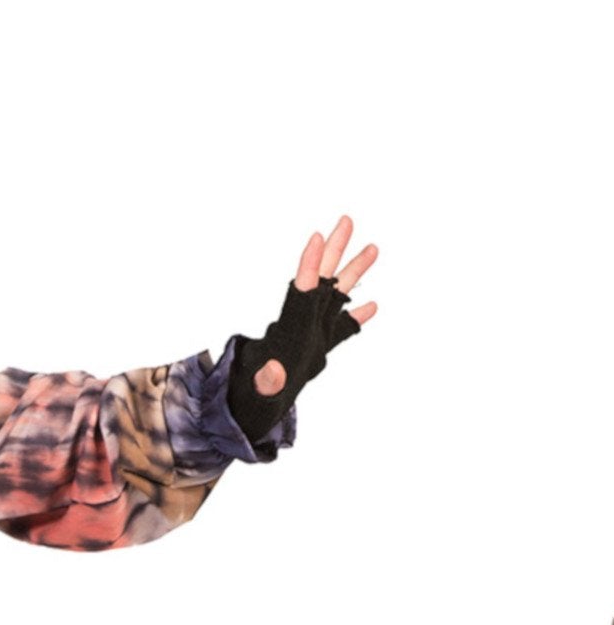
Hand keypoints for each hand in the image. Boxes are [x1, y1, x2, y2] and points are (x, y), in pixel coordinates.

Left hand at [248, 215, 378, 400]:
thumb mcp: (261, 391)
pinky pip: (342, 328)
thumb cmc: (254, 397)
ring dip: (353, 272)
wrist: (251, 404)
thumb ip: (267, 381)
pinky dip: (356, 317)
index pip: (301, 292)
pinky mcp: (318, 348)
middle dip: (333, 250)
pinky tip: (373, 306)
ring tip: (373, 248)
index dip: (308, 266)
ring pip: (337, 296)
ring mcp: (313, 333)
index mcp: (290, 330)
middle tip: (345, 219)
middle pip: (321, 280)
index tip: (316, 236)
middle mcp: (303, 324)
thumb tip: (272, 374)